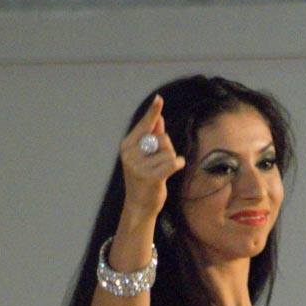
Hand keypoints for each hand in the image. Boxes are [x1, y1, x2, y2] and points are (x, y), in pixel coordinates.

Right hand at [119, 95, 185, 219]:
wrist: (139, 206)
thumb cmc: (143, 180)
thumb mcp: (144, 157)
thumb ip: (151, 137)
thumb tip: (159, 119)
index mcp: (127, 146)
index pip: (144, 125)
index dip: (153, 113)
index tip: (159, 99)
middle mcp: (131, 155)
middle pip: (162, 138)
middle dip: (167, 148)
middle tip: (159, 163)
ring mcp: (139, 167)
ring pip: (169, 152)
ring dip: (171, 160)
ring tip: (163, 171)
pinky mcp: (151, 177)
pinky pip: (172, 162)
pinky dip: (178, 164)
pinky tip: (176, 168)